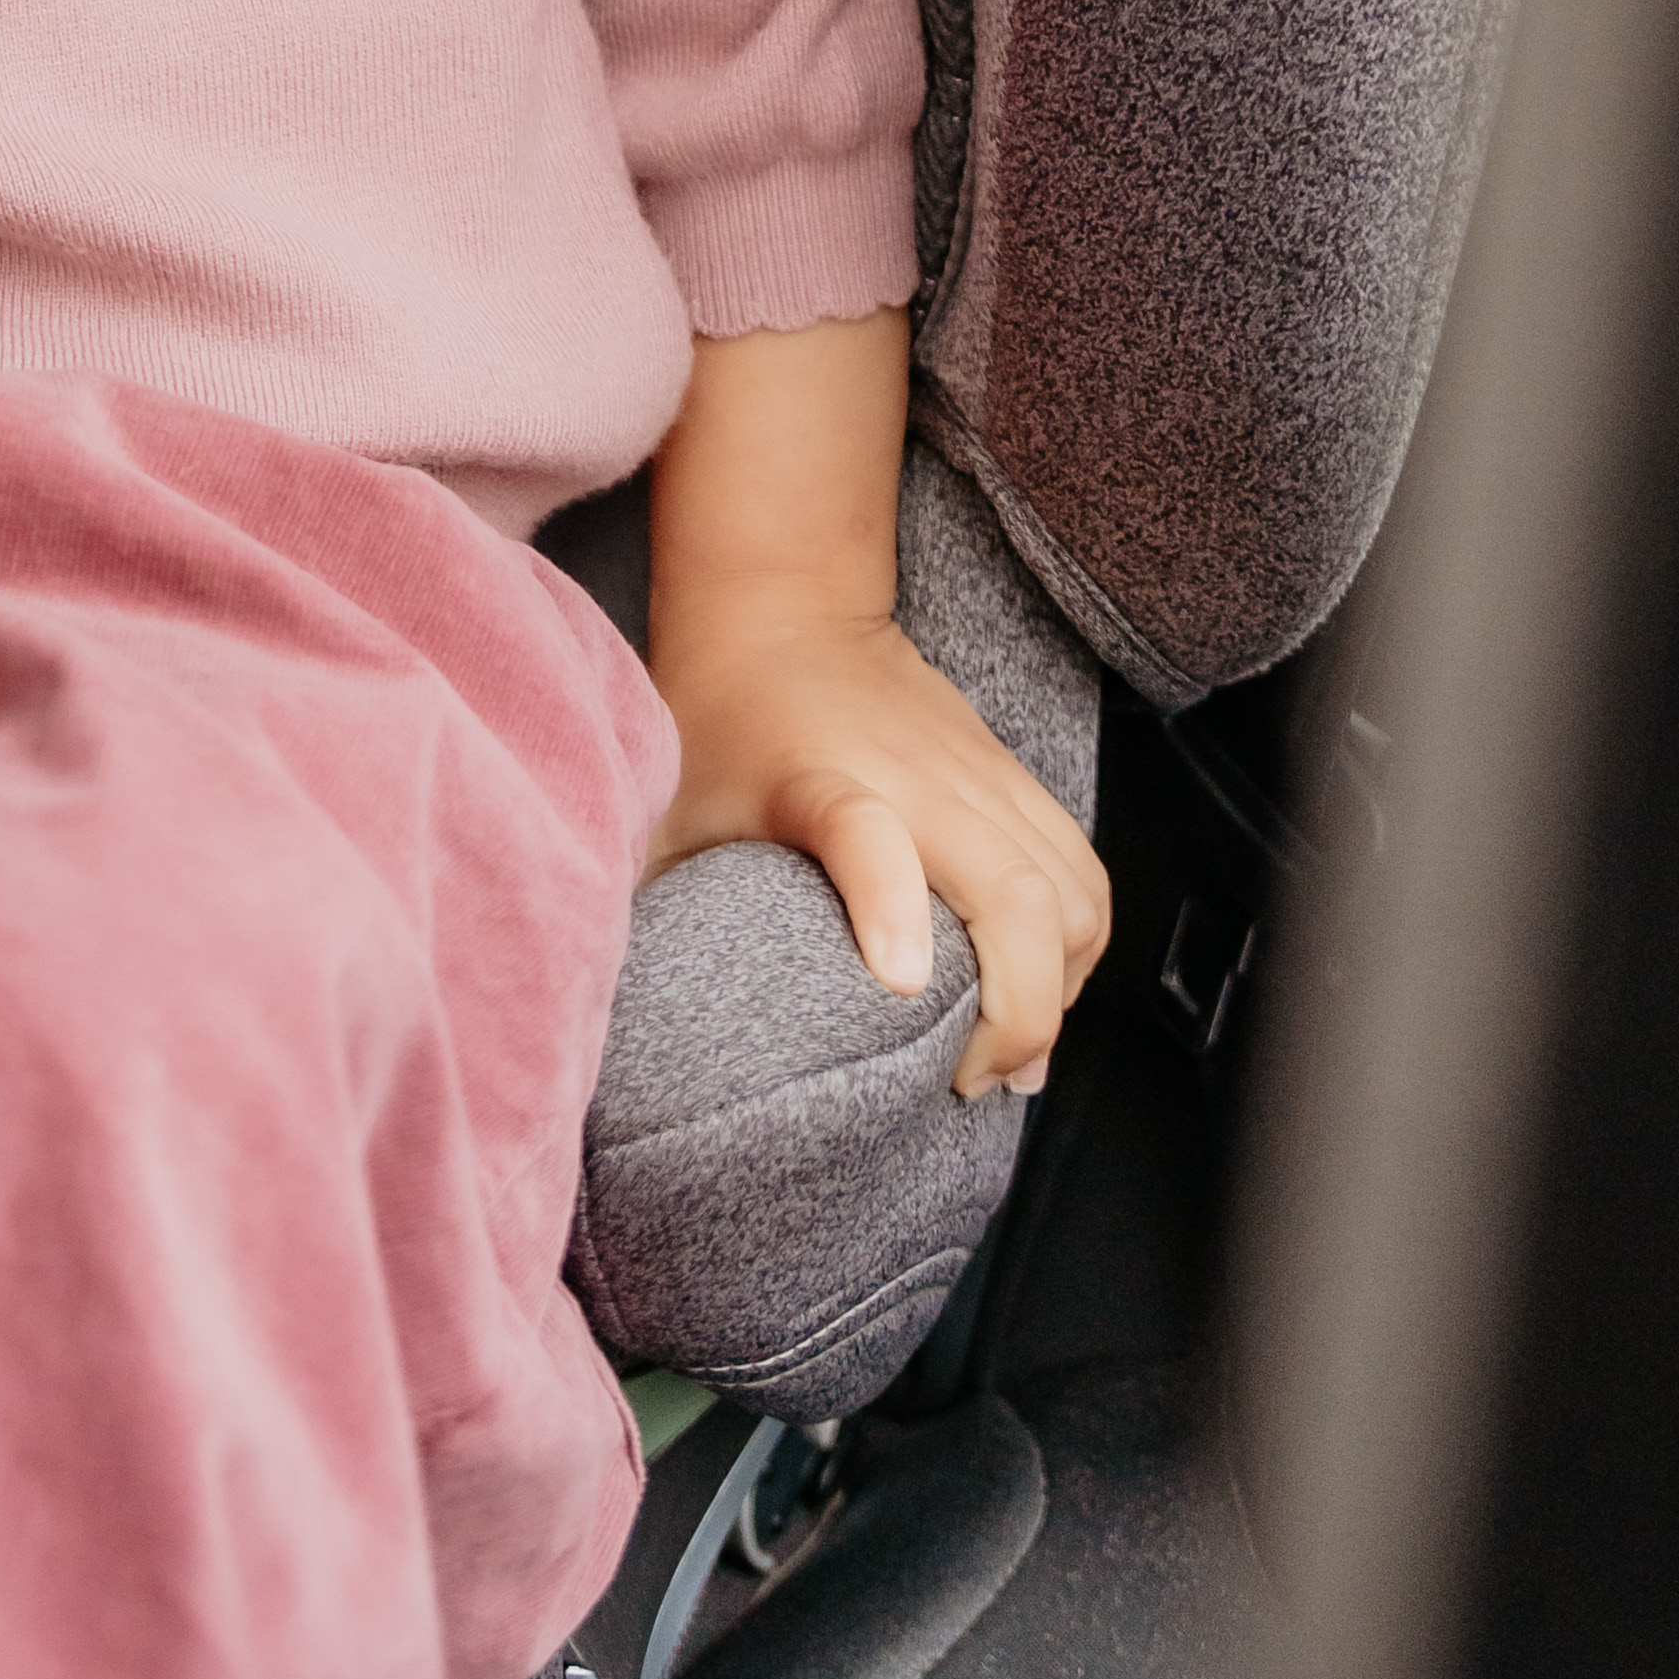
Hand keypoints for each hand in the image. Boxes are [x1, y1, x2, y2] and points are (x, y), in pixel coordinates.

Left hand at [644, 601, 1110, 1097]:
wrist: (781, 599)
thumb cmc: (719, 712)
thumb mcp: (665, 807)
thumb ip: (648, 902)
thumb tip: (596, 996)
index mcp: (820, 782)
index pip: (864, 835)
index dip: (888, 904)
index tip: (902, 986)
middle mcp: (918, 780)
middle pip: (1018, 893)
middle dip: (1022, 1010)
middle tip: (973, 1080)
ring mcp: (979, 776)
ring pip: (1074, 892)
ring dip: (1063, 986)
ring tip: (1014, 1054)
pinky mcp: (1013, 776)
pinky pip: (1082, 871)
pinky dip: (1080, 945)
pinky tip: (1045, 991)